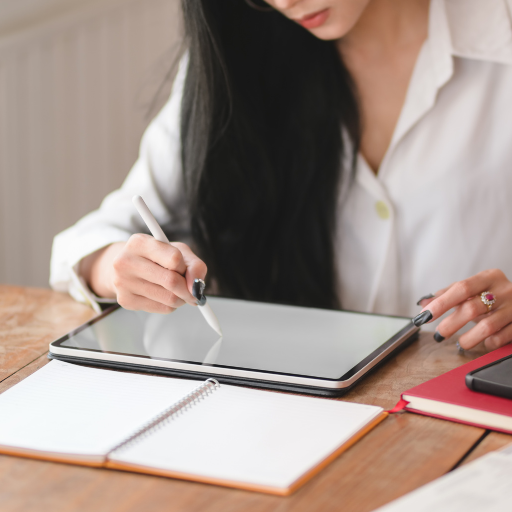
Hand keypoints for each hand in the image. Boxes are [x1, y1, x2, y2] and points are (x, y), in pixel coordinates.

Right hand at [81, 235, 206, 313]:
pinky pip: (162, 308)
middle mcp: (126, 261)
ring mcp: (123, 282)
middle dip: (188, 289)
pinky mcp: (125, 300)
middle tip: (193, 291)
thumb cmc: (156, 258)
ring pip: (169, 298)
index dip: (185, 267)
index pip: (175, 259)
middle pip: (171, 281)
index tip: (184, 270)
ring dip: (181, 298)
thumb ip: (194, 265)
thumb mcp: (177, 251)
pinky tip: (164, 296)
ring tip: (177, 291)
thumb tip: (196, 288)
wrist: (126, 269)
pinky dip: (171, 305)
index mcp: (139, 242)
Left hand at [414, 269, 511, 349]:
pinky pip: (501, 338)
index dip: (441, 303)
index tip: (424, 316)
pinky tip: (483, 343)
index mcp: (489, 277)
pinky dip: (488, 343)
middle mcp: (504, 290)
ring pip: (487, 327)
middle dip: (451, 324)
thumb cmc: (493, 294)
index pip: (461, 288)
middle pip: (471, 309)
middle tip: (438, 334)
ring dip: (468, 338)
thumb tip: (423, 303)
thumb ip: (448, 294)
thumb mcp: (473, 290)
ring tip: (460, 343)